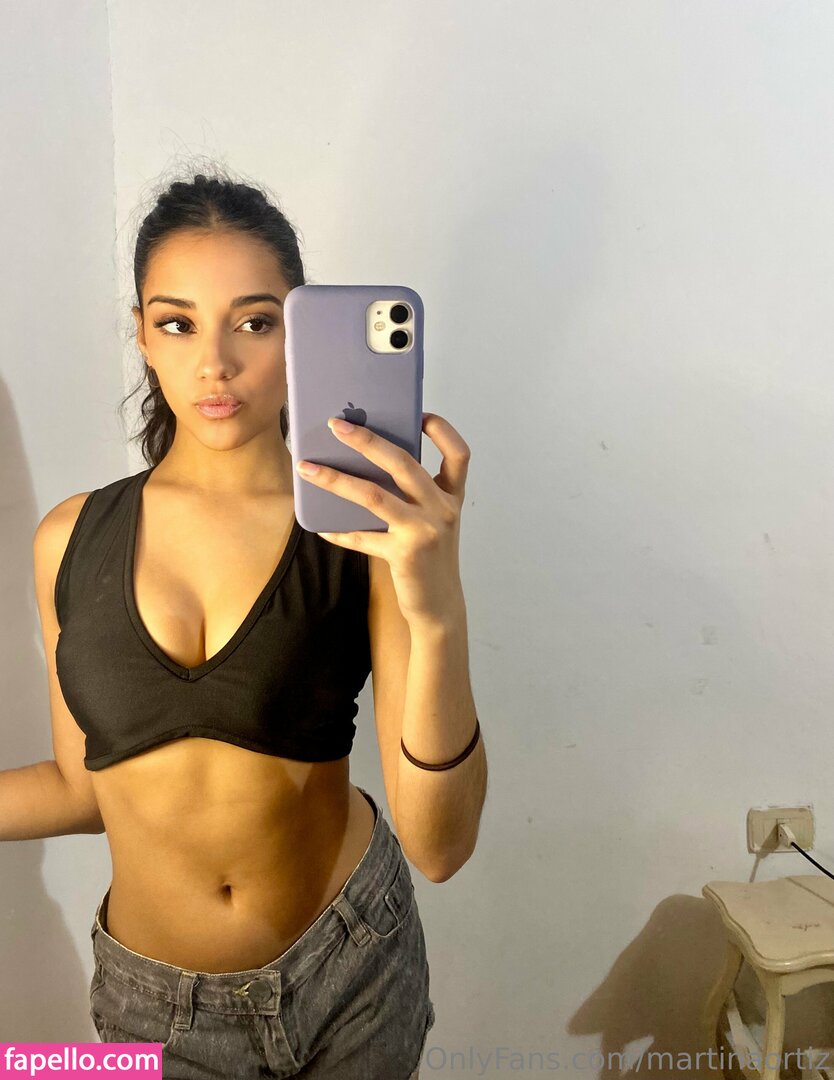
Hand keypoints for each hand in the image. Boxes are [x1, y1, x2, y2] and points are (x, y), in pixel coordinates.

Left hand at [296, 412, 470, 627]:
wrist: (440, 605)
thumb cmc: (430, 558)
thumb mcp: (430, 521)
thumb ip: (411, 495)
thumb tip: (363, 464)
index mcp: (450, 497)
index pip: (459, 455)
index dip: (442, 430)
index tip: (419, 414)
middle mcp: (442, 510)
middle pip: (404, 464)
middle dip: (367, 441)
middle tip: (337, 426)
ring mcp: (424, 531)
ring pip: (374, 495)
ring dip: (336, 479)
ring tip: (307, 468)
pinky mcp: (405, 554)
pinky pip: (362, 537)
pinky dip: (339, 531)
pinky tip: (320, 527)